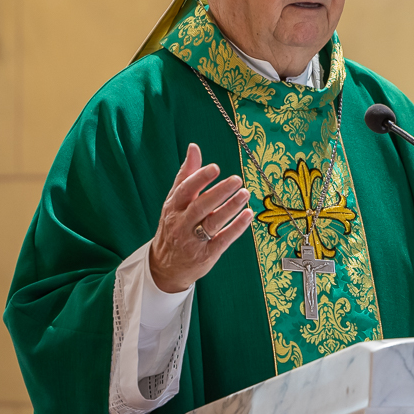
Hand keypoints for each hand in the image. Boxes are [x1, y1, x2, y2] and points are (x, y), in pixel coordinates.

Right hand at [147, 144, 254, 292]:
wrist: (165, 266)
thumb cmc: (173, 225)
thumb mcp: (174, 201)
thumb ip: (186, 174)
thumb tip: (194, 147)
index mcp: (173, 207)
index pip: (185, 190)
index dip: (200, 178)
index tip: (216, 168)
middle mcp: (182, 223)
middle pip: (201, 206)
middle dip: (219, 192)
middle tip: (237, 180)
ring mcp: (194, 240)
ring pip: (213, 222)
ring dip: (231, 207)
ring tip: (245, 194)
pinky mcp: (207, 254)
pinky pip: (223, 239)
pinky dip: (236, 227)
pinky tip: (248, 215)